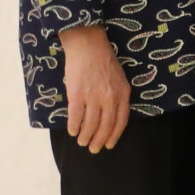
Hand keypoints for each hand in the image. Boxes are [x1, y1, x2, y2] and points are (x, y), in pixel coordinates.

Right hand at [58, 24, 130, 152]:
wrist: (88, 45)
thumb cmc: (104, 60)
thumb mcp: (120, 78)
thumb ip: (117, 95)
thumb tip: (111, 114)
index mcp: (123, 94)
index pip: (121, 121)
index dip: (115, 135)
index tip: (110, 145)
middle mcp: (110, 98)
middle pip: (106, 126)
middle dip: (99, 140)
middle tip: (94, 149)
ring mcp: (93, 96)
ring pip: (91, 124)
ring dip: (86, 136)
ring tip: (82, 142)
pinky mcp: (77, 94)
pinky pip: (76, 116)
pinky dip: (74, 126)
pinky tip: (72, 131)